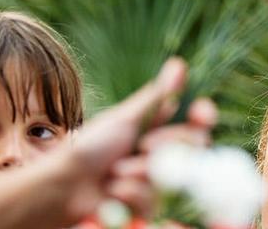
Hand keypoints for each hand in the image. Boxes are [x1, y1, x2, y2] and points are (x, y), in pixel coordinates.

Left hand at [54, 57, 214, 224]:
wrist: (64, 185)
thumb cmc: (91, 146)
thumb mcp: (126, 118)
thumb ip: (158, 95)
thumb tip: (180, 63)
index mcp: (159, 128)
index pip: (196, 121)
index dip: (203, 116)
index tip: (201, 112)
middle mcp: (162, 153)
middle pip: (191, 148)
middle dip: (166, 147)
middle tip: (144, 146)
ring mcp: (155, 179)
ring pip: (171, 176)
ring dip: (141, 173)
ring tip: (114, 173)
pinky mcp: (146, 204)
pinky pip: (155, 201)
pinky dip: (132, 195)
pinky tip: (113, 192)